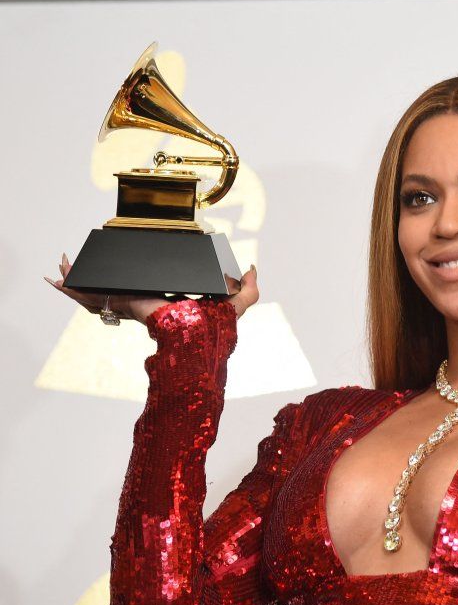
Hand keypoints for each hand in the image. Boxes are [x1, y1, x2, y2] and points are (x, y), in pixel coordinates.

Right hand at [45, 254, 259, 324]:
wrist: (196, 340)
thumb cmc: (214, 331)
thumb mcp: (237, 304)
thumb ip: (248, 287)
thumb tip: (251, 268)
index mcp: (168, 300)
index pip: (146, 287)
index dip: (133, 276)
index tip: (122, 264)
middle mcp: (147, 302)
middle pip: (117, 289)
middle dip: (96, 279)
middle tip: (78, 264)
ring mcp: (132, 304)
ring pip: (99, 293)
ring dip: (78, 280)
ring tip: (62, 266)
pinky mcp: (124, 303)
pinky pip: (93, 298)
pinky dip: (73, 289)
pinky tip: (58, 279)